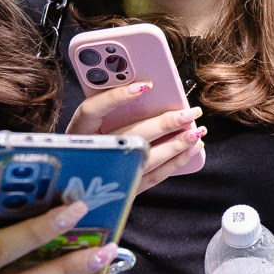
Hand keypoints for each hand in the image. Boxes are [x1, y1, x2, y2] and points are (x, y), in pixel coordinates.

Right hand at [68, 80, 204, 192]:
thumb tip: (146, 86)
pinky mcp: (126, 187)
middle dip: (163, 124)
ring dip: (176, 144)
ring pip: (147, 158)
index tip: (144, 86)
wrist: (82, 187)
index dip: (115, 97)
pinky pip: (155, 176)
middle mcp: (92, 153)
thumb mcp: (92, 122)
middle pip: (130, 136)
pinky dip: (176, 162)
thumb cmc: (91, 143)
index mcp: (78, 132)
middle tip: (188, 113)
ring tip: (196, 131)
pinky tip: (191, 149)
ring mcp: (110, 173)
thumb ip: (109, 107)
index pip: (91, 110)